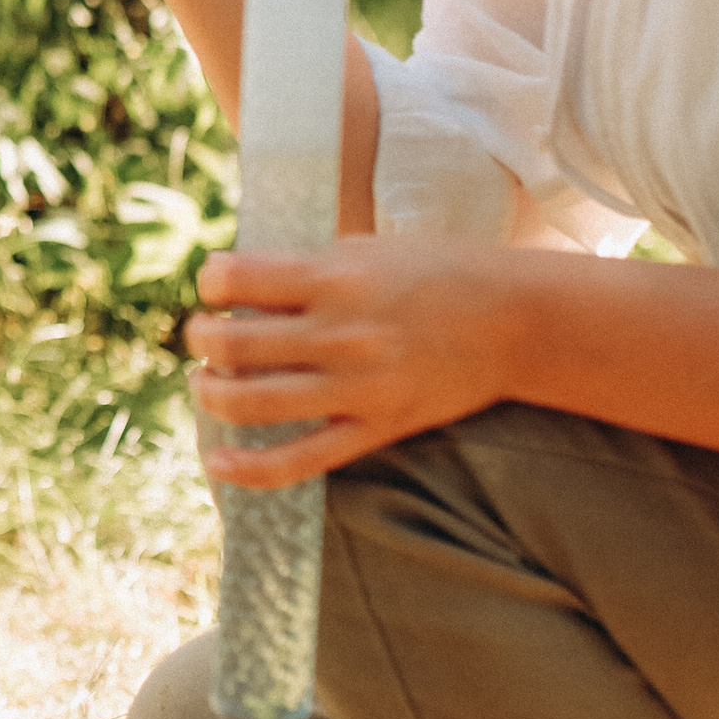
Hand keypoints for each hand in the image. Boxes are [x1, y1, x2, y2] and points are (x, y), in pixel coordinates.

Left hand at [189, 237, 516, 488]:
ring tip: (208, 383)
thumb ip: (307, 269)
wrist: (518, 321)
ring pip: (249, 403)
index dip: (210, 282)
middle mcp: (340, 333)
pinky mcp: (375, 428)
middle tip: (202, 337)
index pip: (235, 279)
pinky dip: (246, 469)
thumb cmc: (439, 272)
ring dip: (210, 394)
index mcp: (336, 276)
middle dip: (200, 340)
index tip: (215, 287)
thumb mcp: (368, 249)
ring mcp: (357, 387)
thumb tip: (240, 289)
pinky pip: (297, 461)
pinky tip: (216, 463)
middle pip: (230, 344)